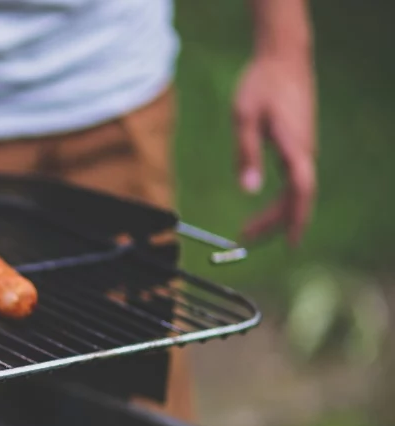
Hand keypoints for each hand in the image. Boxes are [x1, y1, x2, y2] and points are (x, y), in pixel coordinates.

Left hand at [233, 53, 317, 246]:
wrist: (283, 58)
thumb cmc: (262, 84)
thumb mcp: (244, 117)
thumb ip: (246, 153)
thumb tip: (247, 190)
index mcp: (295, 146)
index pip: (300, 192)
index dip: (296, 220)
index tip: (289, 243)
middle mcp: (305, 151)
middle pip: (297, 198)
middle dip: (275, 223)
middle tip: (246, 239)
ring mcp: (304, 148)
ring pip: (296, 190)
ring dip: (276, 213)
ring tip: (249, 229)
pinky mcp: (298, 144)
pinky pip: (294, 180)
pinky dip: (281, 198)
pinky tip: (267, 207)